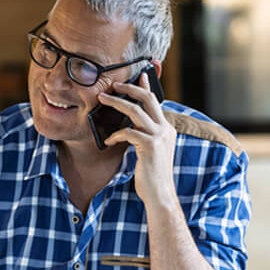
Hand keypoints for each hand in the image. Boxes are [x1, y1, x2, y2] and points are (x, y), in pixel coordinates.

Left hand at [98, 70, 177, 204]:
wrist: (159, 194)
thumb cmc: (152, 175)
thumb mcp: (151, 151)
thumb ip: (145, 135)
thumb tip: (131, 125)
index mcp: (167, 129)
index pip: (156, 102)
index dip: (147, 87)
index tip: (140, 76)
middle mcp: (166, 130)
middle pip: (147, 99)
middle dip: (129, 88)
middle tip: (113, 84)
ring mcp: (159, 137)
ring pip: (135, 111)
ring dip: (116, 103)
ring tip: (102, 99)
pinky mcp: (150, 146)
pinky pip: (128, 132)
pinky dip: (115, 135)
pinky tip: (108, 142)